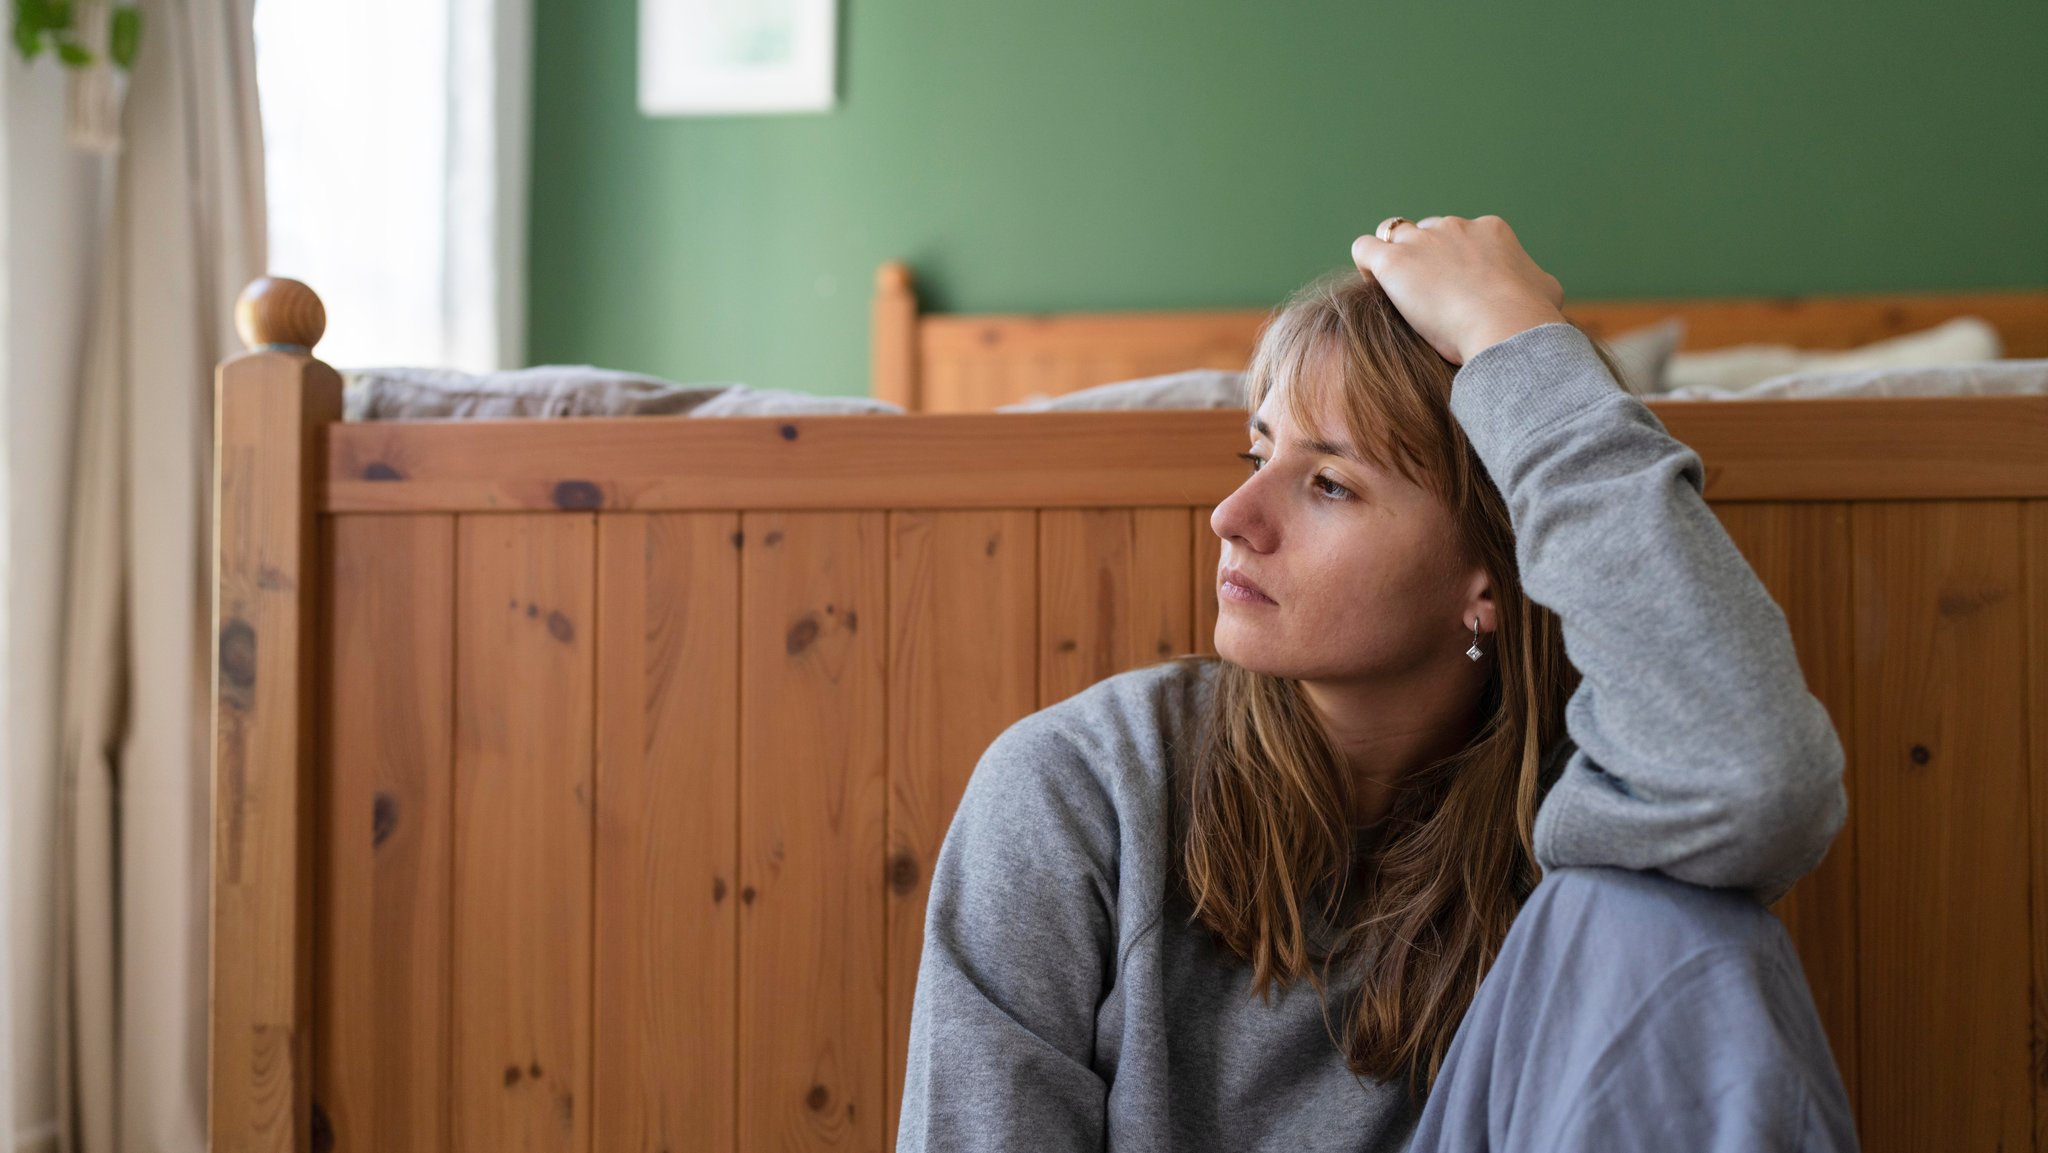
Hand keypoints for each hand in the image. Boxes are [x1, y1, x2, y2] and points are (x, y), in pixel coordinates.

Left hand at [1349, 215, 1567, 365]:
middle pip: (1428, 232)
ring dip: (1393, 255)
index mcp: (1490, 230)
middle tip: (1427, 295)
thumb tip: (1538, 289)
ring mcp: (1422, 241)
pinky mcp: (1394, 262)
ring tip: (1396, 290)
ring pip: (1393, 232)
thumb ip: (1536, 282)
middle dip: (1425, 258)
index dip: (1454, 261)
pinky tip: (1376, 286)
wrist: (1506, 325)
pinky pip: (1365, 248)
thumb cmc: (1530, 315)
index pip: (1463, 235)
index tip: (1455, 288)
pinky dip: (1366, 264)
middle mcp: (1454, 227)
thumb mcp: (1547, 291)